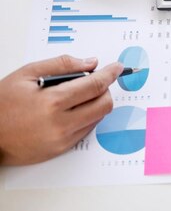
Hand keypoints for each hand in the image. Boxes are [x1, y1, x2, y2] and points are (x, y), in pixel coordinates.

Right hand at [0, 56, 122, 164]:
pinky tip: (71, 110)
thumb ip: (62, 65)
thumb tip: (90, 63)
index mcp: (53, 101)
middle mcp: (61, 123)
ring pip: (98, 118)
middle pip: (104, 104)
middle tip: (95, 82)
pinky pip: (86, 130)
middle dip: (105, 89)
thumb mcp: (26, 74)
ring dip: (96, 103)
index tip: (117, 68)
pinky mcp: (61, 149)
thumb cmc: (2, 104)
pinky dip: (86, 117)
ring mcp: (62, 139)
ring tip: (78, 96)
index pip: (95, 85)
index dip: (110, 74)